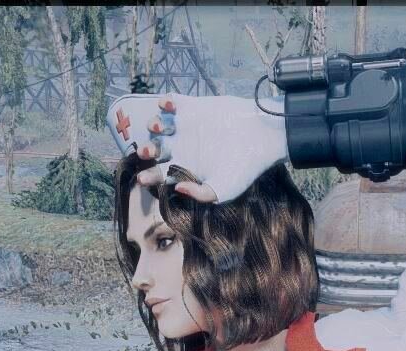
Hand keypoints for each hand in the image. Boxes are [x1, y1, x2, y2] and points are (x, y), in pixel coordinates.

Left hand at [107, 92, 287, 203]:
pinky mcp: (194, 108)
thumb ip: (201, 194)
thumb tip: (177, 189)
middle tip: (147, 151)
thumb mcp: (225, 189)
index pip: (160, 174)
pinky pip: (171, 103)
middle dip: (146, 150)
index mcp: (186, 168)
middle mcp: (183, 147)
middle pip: (155, 149)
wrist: (263, 136)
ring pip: (159, 125)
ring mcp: (187, 127)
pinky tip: (167, 106)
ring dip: (153, 125)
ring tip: (159, 126)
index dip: (149, 177)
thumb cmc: (245, 167)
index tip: (143, 178)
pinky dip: (165, 102)